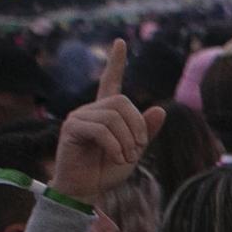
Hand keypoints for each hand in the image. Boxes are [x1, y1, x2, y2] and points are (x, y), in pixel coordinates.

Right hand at [51, 40, 165, 201]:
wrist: (86, 189)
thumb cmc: (107, 171)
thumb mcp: (134, 151)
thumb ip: (146, 132)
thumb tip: (160, 109)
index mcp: (106, 112)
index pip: (111, 81)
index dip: (117, 62)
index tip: (121, 42)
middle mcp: (91, 110)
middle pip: (122, 102)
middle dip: (137, 126)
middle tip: (137, 149)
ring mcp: (79, 117)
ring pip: (113, 116)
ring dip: (127, 140)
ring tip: (126, 157)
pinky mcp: (71, 129)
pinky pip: (101, 129)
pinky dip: (115, 146)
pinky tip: (116, 157)